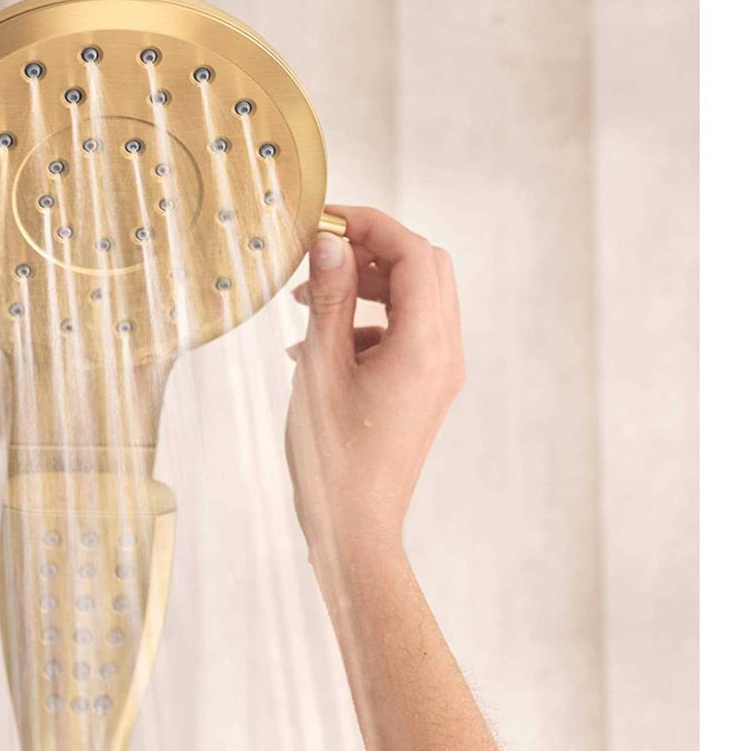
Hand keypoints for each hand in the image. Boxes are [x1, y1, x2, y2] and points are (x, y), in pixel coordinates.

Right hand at [284, 207, 463, 590]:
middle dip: (372, 251)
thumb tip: (328, 244)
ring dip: (366, 286)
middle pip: (425, 267)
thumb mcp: (319, 370)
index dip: (370, 225)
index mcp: (424, 344)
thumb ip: (326, 300)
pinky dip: (367, 321)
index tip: (324, 220)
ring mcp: (438, 374)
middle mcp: (444, 353)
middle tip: (319, 254)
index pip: (413, 253)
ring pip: (415, 298)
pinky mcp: (424, 391)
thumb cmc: (333, 460)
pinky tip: (316, 345)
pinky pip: (405, 332)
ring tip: (307, 302)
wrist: (355, 529)